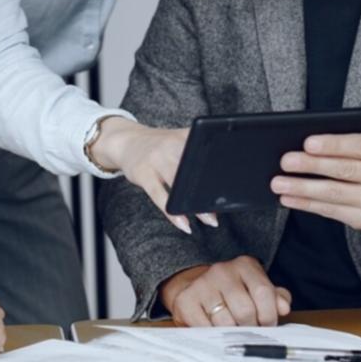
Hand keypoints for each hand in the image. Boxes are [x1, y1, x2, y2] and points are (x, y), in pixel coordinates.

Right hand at [90, 117, 216, 233]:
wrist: (126, 141)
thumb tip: (222, 189)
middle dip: (210, 189)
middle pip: (194, 169)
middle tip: (223, 206)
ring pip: (178, 184)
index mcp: (185, 136)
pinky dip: (172, 214)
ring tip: (210, 220)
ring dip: (195, 205)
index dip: (221, 166)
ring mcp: (155, 159)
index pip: (208, 150)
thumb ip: (200, 158)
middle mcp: (170, 145)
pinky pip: (159, 196)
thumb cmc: (161, 147)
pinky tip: (184, 225)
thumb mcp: (180, 143)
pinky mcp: (143, 173)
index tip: (234, 181)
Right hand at [159, 256, 292, 326]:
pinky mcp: (186, 300)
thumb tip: (283, 308)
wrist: (195, 286)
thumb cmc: (233, 292)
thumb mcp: (256, 289)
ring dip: (232, 333)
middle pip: (245, 311)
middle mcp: (222, 271)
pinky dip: (213, 335)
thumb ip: (275, 298)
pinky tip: (215, 330)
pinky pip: (205, 328)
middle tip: (249, 331)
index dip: (269, 315)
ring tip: (232, 331)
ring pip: (225, 323)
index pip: (263, 292)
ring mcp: (202, 285)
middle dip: (251, 328)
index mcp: (245, 266)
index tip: (268, 325)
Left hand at [270, 93, 360, 246]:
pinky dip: (307, 205)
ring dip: (303, 188)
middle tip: (285, 161)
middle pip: (345, 170)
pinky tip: (289, 198)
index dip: (334, 144)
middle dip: (312, 166)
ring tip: (278, 182)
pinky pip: (332, 211)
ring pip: (335, 194)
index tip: (308, 142)